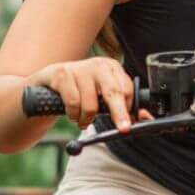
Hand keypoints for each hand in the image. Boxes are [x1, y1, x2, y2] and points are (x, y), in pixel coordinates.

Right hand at [25, 57, 142, 129]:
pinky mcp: (62, 75)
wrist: (49, 81)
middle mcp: (98, 65)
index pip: (127, 89)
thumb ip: (123, 106)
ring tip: (83, 119)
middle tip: (123, 129)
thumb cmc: (80, 90)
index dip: (129, 109)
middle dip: (119, 114)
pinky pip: (73, 104)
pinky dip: (73, 115)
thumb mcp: (102, 95)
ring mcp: (79, 68)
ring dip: (87, 120)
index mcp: (112, 67)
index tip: (129, 124)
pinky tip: (72, 113)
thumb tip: (145, 118)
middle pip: (114, 92)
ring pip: (91, 104)